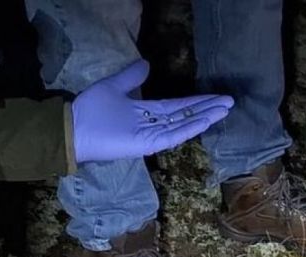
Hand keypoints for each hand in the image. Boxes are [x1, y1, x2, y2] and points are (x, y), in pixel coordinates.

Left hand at [71, 60, 234, 163]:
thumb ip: (131, 77)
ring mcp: (152, 135)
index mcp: (147, 112)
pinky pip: (172, 135)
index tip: (218, 96)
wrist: (74, 127)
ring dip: (205, 117)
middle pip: (186, 115)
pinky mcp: (148, 144)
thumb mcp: (114, 86)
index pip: (179, 106)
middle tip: (230, 103)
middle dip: (208, 109)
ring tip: (224, 110)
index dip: (198, 101)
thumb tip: (146, 63)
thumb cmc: (92, 110)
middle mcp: (154, 124)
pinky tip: (205, 121)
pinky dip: (189, 128)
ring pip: (184, 125)